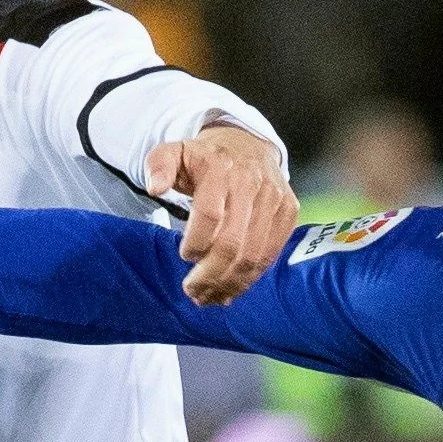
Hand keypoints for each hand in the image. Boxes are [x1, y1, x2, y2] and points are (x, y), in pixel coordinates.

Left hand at [147, 121, 295, 304]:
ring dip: (229, 284)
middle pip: (232, 243)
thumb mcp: (175, 152)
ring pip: (253, 255)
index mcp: (220, 168)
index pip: (209, 215)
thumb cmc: (206, 157)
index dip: (196, 244)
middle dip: (210, 275)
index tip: (185, 255)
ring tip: (209, 297)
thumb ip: (158, 165)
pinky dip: (250, 278)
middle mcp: (251, 183)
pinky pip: (270, 254)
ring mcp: (274, 199)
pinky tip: (231, 289)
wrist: (248, 144)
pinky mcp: (288, 212)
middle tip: (193, 291)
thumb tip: (155, 188)